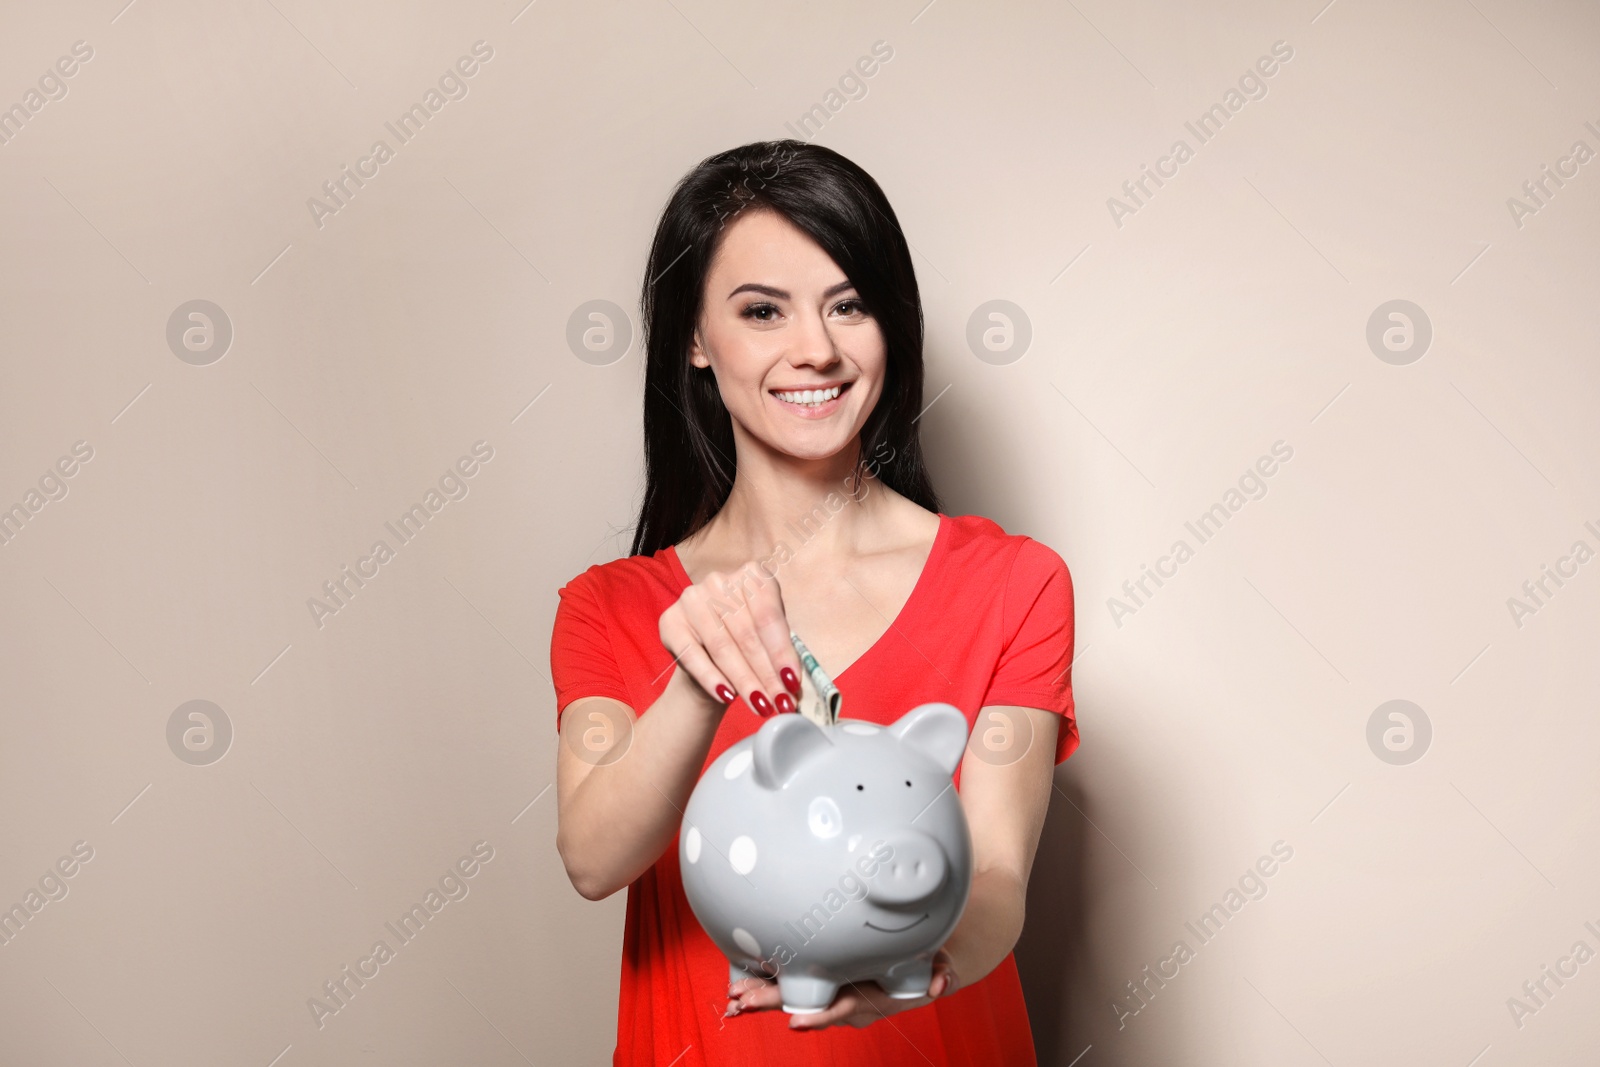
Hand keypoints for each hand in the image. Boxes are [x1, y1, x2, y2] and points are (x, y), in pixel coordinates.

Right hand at [658, 560, 803, 717]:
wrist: (707, 656)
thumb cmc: (744, 644)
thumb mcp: (766, 640)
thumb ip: (780, 654)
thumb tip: (793, 684)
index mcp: (752, 575)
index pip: (769, 617)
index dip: (782, 652)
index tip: (792, 682)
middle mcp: (719, 581)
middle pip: (747, 635)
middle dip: (767, 674)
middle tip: (781, 703)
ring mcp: (692, 599)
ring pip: (723, 648)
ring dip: (745, 681)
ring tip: (760, 706)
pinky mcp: (670, 621)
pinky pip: (692, 655)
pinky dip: (711, 679)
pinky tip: (727, 697)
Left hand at [725, 950, 959, 1029]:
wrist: (918, 970)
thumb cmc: (925, 963)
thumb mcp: (938, 965)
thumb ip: (941, 973)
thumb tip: (942, 984)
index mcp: (870, 997)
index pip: (842, 1007)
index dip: (820, 1015)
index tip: (796, 1022)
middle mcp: (845, 998)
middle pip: (807, 1003)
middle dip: (773, 1004)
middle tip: (742, 1005)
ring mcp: (832, 990)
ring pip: (794, 995)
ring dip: (763, 996)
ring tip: (733, 999)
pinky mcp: (822, 978)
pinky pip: (792, 984)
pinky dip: (766, 984)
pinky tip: (739, 986)